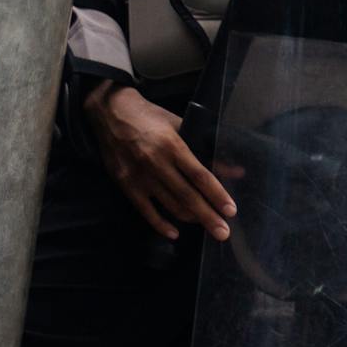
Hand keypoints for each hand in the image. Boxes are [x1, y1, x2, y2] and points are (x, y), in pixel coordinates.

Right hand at [84, 80, 234, 240]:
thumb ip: (205, 147)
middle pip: (188, 196)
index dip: (217, 195)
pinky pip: (146, 211)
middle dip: (208, 216)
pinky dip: (161, 225)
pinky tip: (174, 233)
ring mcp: (140, 177)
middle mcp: (156, 164)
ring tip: (206, 227)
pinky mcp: (126, 185)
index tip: (231, 211)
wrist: (111, 113)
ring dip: (190, 219)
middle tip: (223, 233)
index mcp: (172, 146)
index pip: (200, 176)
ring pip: (170, 205)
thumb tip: (235, 169)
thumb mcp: (180, 125)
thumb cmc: (151, 117)